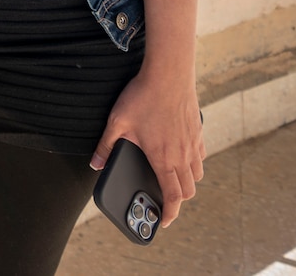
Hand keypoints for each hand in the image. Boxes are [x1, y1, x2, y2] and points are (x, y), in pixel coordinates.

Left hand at [92, 68, 202, 226]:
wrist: (169, 74)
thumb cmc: (143, 97)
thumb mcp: (117, 122)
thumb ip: (106, 146)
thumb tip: (95, 163)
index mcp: (163, 159)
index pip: (172, 197)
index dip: (169, 214)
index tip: (163, 221)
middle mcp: (182, 155)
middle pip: (187, 190)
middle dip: (177, 201)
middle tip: (164, 201)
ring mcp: (193, 143)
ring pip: (196, 174)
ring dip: (186, 182)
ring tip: (172, 179)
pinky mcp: (198, 131)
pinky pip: (200, 155)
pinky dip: (193, 162)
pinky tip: (181, 154)